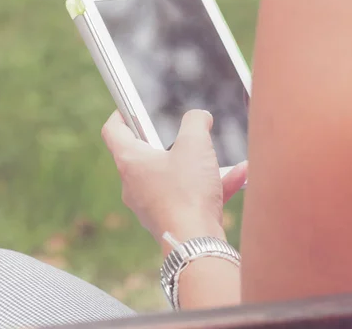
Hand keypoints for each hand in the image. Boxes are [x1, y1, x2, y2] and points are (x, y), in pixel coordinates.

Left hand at [101, 109, 246, 249]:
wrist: (195, 244)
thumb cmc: (187, 193)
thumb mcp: (195, 145)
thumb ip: (196, 122)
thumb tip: (199, 116)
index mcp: (131, 161)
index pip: (113, 131)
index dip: (120, 114)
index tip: (131, 107)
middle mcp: (134, 184)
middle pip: (144, 154)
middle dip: (167, 141)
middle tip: (183, 132)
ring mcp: (149, 204)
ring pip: (172, 176)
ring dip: (197, 165)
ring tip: (220, 158)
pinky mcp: (167, 219)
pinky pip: (187, 195)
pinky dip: (209, 186)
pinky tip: (238, 176)